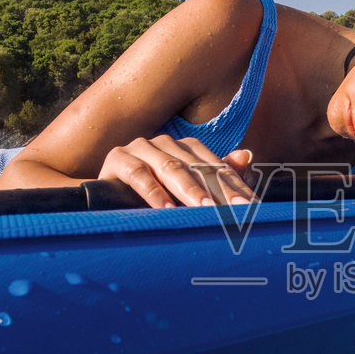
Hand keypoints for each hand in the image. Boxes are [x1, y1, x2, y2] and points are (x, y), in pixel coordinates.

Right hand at [98, 135, 257, 207]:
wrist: (102, 199)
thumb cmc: (149, 199)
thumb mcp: (184, 195)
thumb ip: (216, 176)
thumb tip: (247, 156)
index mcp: (185, 148)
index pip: (217, 167)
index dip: (235, 188)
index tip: (252, 207)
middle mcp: (165, 143)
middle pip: (198, 167)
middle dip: (220, 191)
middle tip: (237, 211)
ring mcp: (141, 147)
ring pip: (171, 167)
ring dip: (190, 191)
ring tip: (207, 210)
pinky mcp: (118, 157)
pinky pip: (138, 174)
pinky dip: (154, 193)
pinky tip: (167, 210)